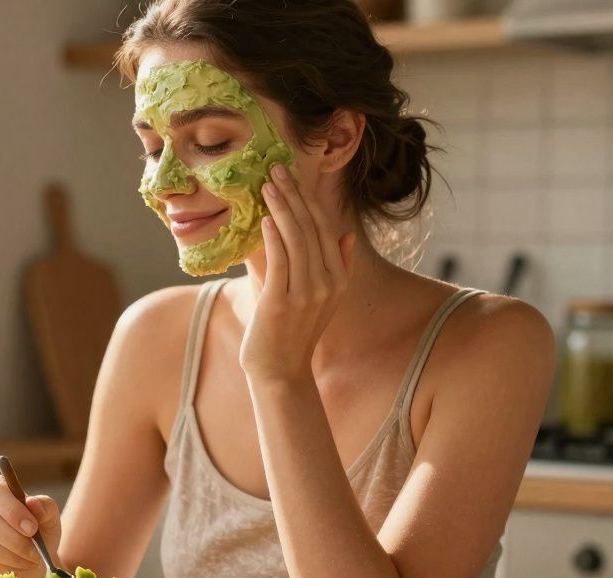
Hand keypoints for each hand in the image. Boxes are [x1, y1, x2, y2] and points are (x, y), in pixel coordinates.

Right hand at [0, 474, 61, 577]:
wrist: (33, 558)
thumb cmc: (39, 531)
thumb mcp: (49, 517)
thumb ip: (44, 507)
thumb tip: (32, 502)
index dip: (13, 512)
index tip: (32, 529)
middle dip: (15, 540)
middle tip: (35, 553)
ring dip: (11, 557)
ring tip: (29, 561)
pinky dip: (1, 568)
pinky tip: (15, 568)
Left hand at [239, 164, 356, 381]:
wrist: (280, 372)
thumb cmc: (293, 332)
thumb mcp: (322, 298)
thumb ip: (337, 266)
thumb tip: (346, 235)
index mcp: (338, 279)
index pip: (325, 228)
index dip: (308, 199)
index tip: (292, 176)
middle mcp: (328, 284)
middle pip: (311, 228)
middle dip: (294, 195)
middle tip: (277, 169)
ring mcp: (307, 294)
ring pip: (297, 239)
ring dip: (282, 208)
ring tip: (268, 185)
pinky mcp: (283, 302)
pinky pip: (281, 261)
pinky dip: (274, 237)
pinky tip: (266, 218)